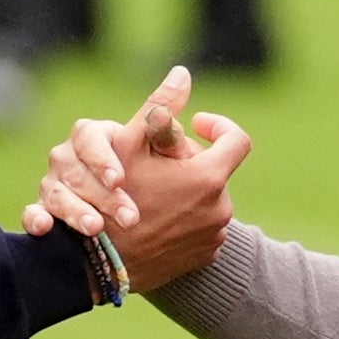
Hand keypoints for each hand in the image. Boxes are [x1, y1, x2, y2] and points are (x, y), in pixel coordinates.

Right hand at [32, 67, 247, 293]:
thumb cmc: (111, 200)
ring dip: (187, 191)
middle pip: (215, 171)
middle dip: (190, 162)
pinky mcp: (205, 257)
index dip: (217, 126)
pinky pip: (202, 228)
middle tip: (157, 164)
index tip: (195, 124)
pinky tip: (156, 218)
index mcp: (208, 178)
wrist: (102, 265)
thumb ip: (159, 107)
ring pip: (207, 200)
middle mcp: (220, 209)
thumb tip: (182, 73)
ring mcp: (214, 236)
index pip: (236, 139)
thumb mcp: (129, 146)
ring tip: (153, 193)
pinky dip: (185, 218)